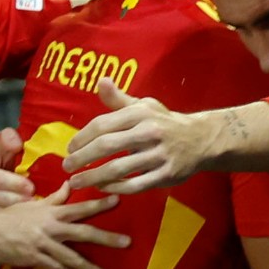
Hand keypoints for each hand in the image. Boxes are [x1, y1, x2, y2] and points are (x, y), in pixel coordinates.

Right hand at [0, 127, 33, 213]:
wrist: (0, 182)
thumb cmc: (5, 164)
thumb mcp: (6, 148)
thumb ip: (8, 140)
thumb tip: (15, 143)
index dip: (12, 182)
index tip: (30, 187)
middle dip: (16, 199)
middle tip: (34, 201)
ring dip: (14, 212)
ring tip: (31, 211)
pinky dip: (9, 222)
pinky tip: (23, 218)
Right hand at [0, 183, 128, 268]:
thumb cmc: (6, 218)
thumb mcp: (30, 205)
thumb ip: (53, 199)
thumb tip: (69, 185)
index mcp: (49, 211)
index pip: (79, 206)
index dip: (99, 203)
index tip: (118, 199)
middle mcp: (50, 227)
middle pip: (84, 232)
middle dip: (106, 238)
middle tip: (126, 242)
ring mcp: (44, 244)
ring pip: (73, 257)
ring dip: (91, 267)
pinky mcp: (36, 259)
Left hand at [63, 80, 212, 194]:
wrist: (201, 139)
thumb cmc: (163, 122)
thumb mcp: (143, 106)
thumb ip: (118, 99)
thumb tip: (101, 80)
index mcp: (140, 113)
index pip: (102, 124)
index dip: (81, 138)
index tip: (69, 149)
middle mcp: (149, 131)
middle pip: (106, 146)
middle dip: (81, 158)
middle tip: (67, 167)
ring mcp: (158, 154)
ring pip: (118, 168)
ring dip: (92, 177)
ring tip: (76, 182)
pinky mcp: (166, 174)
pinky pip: (134, 185)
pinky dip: (114, 188)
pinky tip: (102, 187)